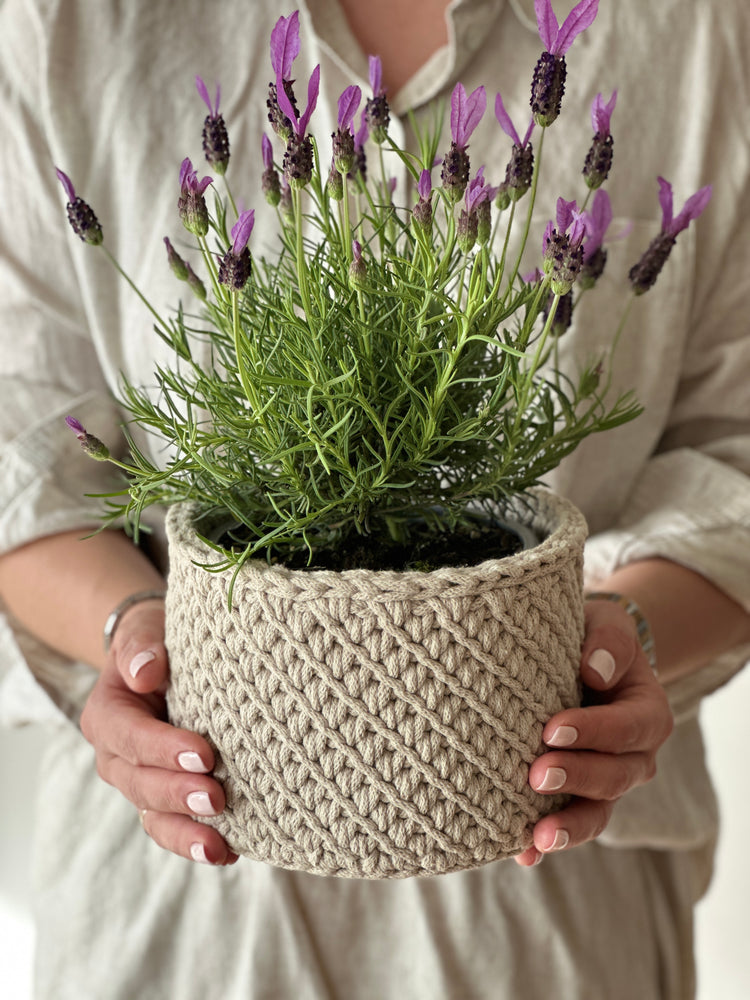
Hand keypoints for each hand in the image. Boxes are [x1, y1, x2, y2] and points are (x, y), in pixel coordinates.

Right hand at [80, 598, 237, 865]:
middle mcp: (118, 757)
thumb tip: (146, 671)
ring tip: (219, 847)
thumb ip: (141, 647)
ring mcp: (141, 782)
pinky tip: (231, 850)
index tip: (204, 754)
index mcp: (108, 715)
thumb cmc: (157, 642)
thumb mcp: (145, 631)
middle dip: (178, 794)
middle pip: (141, 783)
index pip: (130, 736)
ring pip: (155, 817)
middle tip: (217, 797)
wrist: (163, 660)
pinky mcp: (167, 798)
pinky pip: (175, 827)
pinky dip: (197, 842)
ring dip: (186, 833)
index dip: (163, 749)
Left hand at [515, 597, 673, 865]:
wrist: (579, 660)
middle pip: (613, 777)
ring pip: (596, 813)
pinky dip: (542, 843)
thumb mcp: (606, 623)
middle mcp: (633, 756)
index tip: (552, 728)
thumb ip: (608, 640)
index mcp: (646, 714)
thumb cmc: (590, 640)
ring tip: (536, 837)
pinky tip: (521, 854)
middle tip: (536, 774)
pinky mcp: (574, 797)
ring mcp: (604, 783)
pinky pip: (564, 824)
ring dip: (567, 826)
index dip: (594, 732)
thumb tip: (595, 670)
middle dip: (576, 779)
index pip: (627, 728)